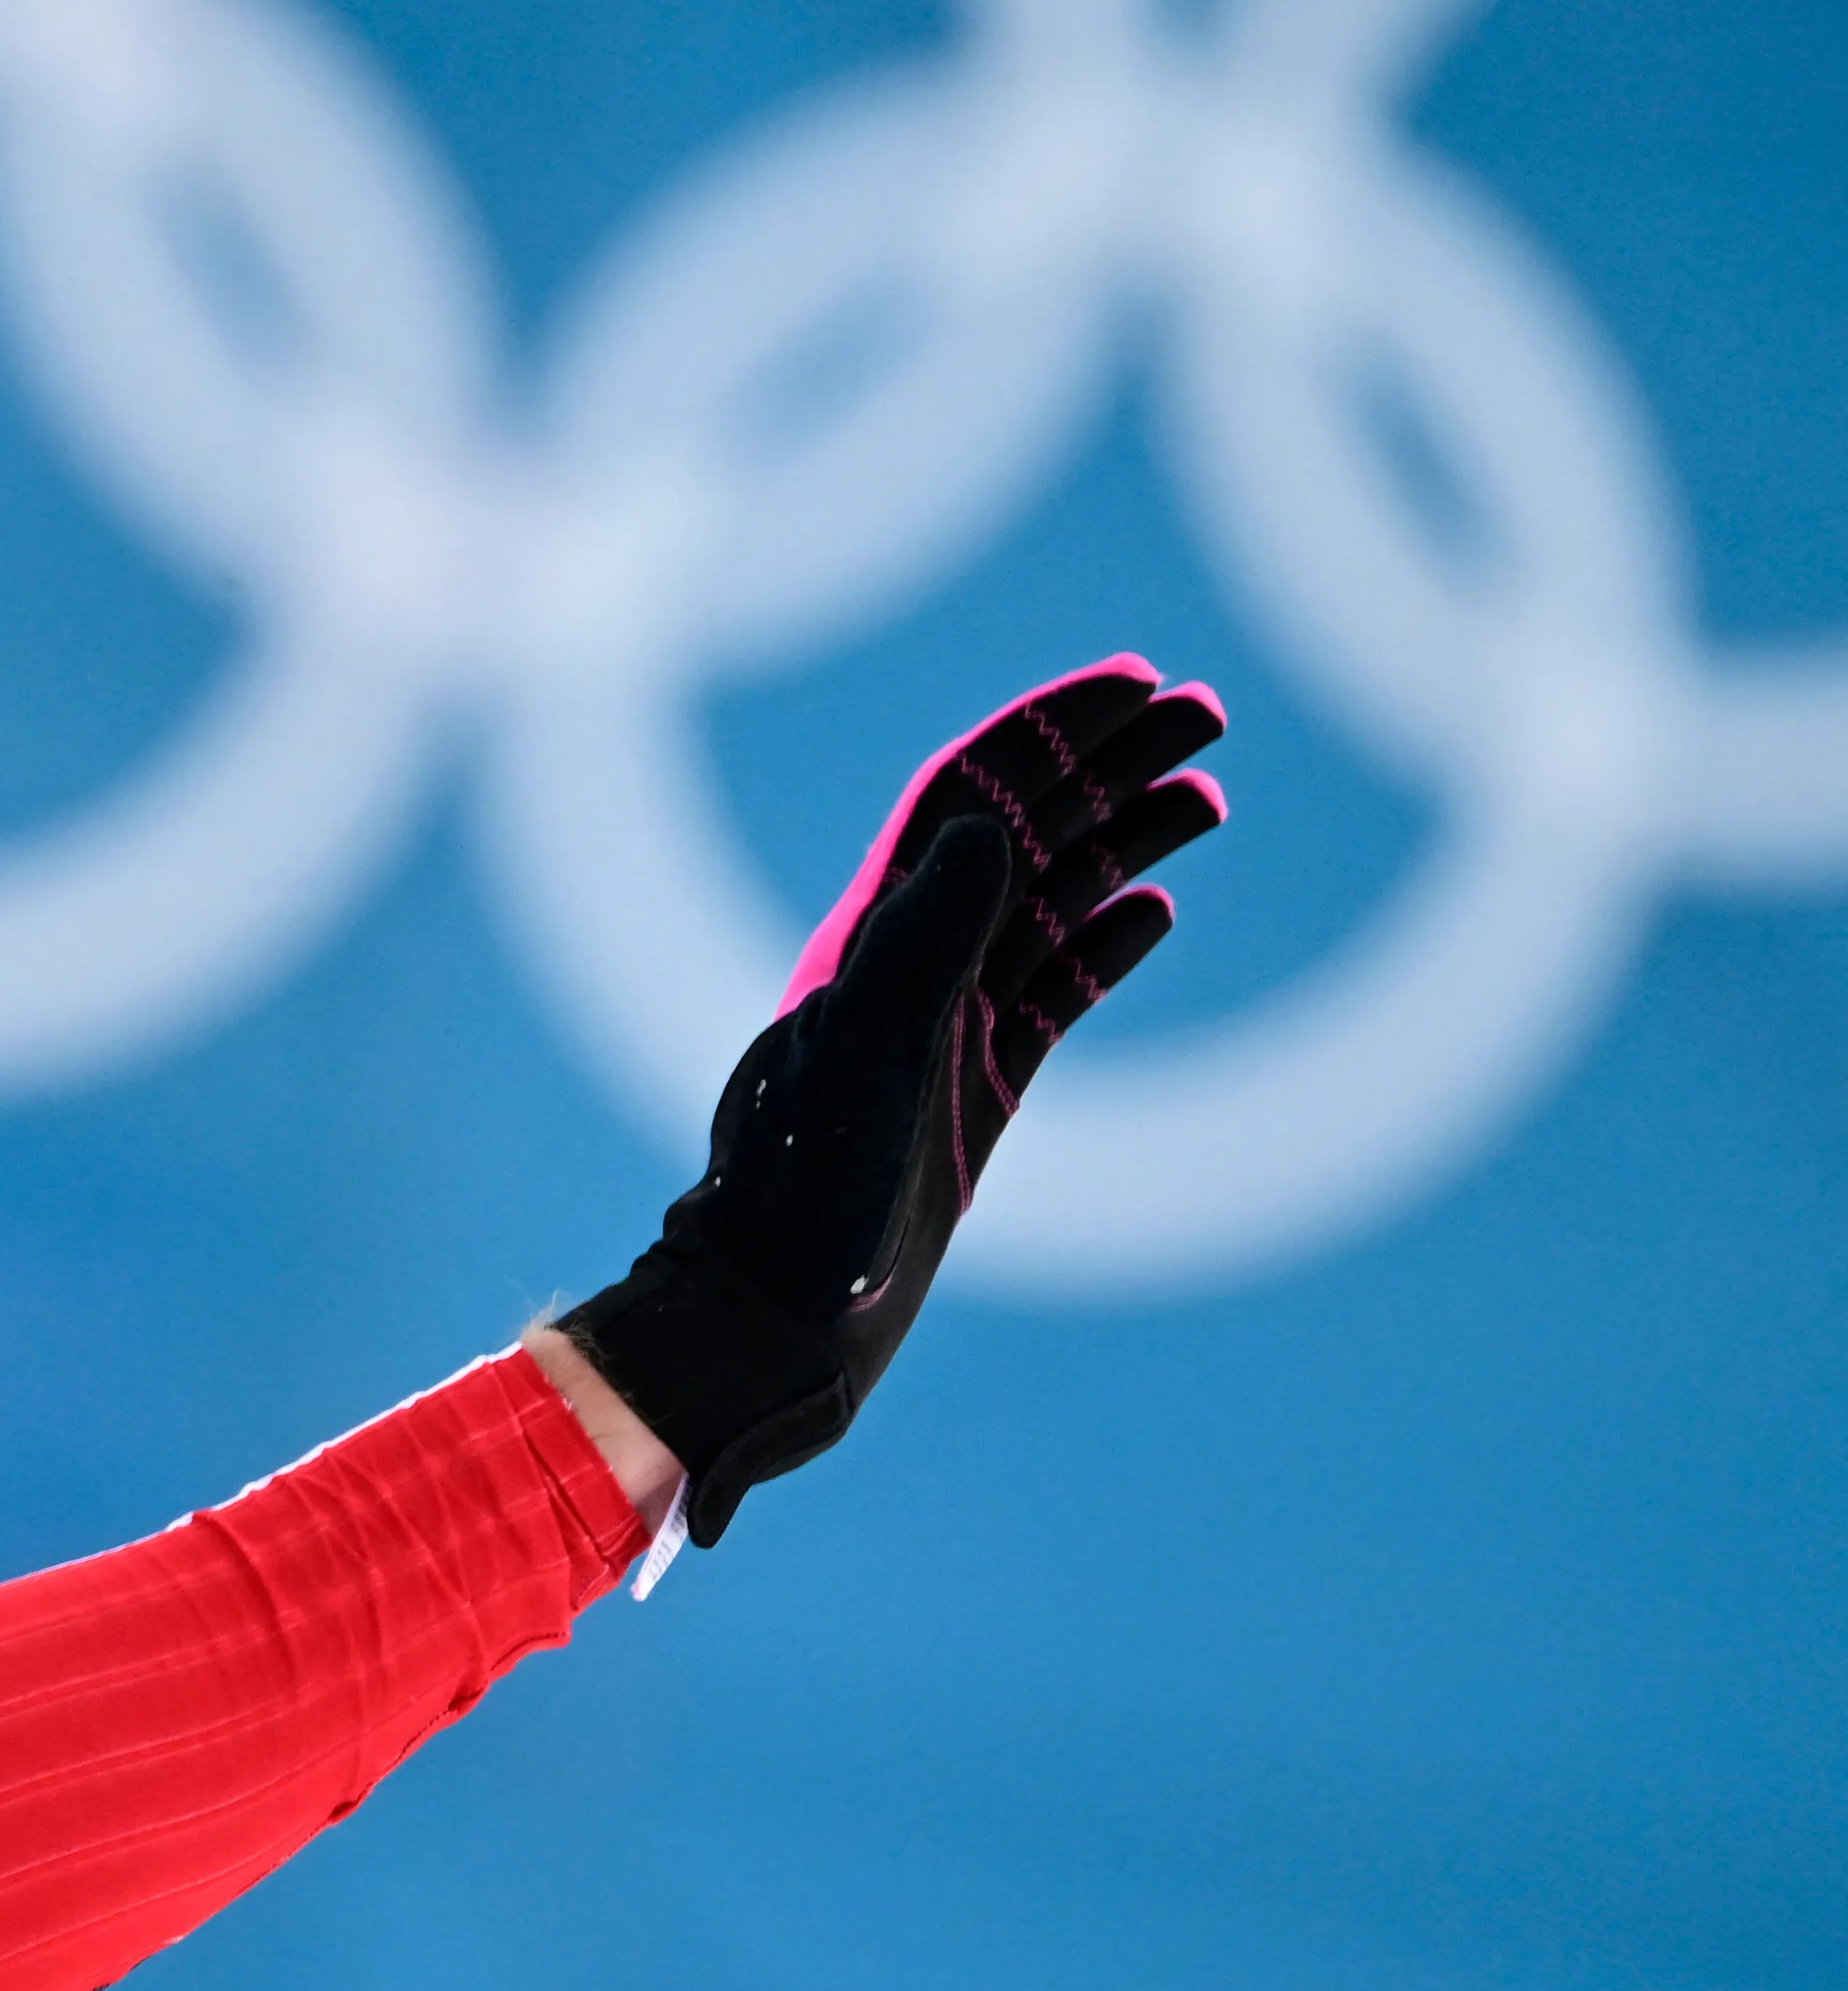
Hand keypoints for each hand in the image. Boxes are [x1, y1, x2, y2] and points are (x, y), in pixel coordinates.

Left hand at [559, 657, 1226, 1544]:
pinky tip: (1158, 910)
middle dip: (1109, 763)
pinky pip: (1053, 992)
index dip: (1048, 731)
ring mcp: (951, 1024)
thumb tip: (987, 822)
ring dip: (1126, 838)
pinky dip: (1106, 944)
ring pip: (1054, 901)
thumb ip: (923, 937)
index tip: (1134, 683)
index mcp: (879, 935)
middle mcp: (914, 963)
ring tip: (1208, 792)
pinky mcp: (977, 1088)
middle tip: (1207, 710)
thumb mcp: (868, 1050)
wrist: (781, 1307)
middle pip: (1027, 829)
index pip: (973, 796)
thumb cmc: (806, 1185)